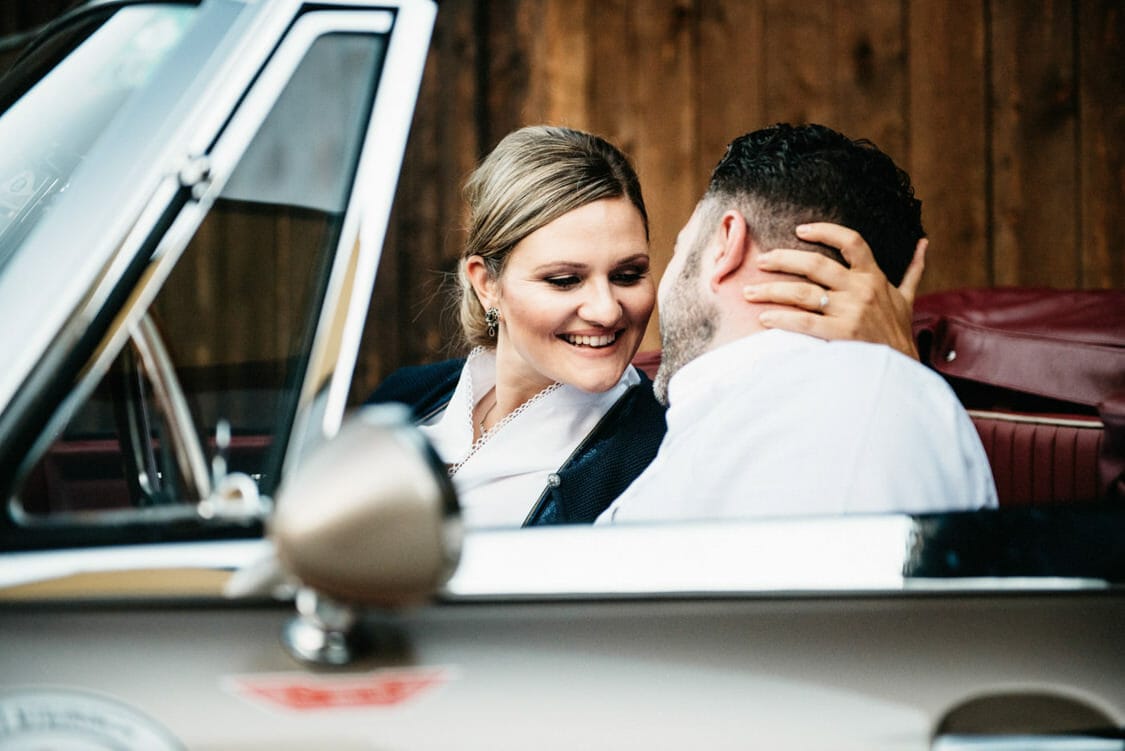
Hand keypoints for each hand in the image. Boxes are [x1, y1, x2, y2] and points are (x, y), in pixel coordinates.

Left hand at [743, 222, 925, 358]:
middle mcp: (861, 290)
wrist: (902, 370)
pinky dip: (781, 318)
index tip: (800, 230)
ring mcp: (851, 311)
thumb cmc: (898, 333)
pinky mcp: (841, 334)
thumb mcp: (908, 298)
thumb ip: (912, 269)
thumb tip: (924, 243)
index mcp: (873, 277)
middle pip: (814, 264)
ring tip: (749, 292)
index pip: (851, 241)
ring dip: (771, 290)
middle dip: (782, 260)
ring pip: (802, 292)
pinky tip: (764, 318)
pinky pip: (804, 322)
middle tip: (761, 261)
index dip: (825, 231)